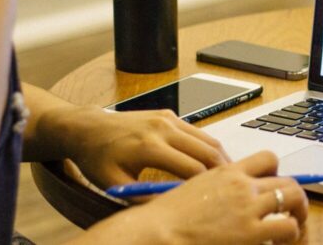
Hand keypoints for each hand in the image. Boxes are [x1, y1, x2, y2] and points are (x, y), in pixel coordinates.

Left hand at [54, 107, 231, 189]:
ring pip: (207, 139)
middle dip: (223, 171)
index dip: (206, 187)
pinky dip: (208, 147)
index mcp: (149, 147)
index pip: (192, 169)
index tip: (214, 199)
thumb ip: (144, 197)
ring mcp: (168, 118)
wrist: (88, 128)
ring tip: (228, 177)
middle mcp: (162, 128)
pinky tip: (211, 162)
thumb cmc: (98, 158)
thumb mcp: (115, 184)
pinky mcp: (169, 114)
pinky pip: (197, 132)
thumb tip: (172, 208)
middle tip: (234, 188)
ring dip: (220, 157)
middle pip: (207, 151)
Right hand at [140, 151, 308, 244]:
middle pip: (287, 181)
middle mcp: (243, 186)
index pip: (267, 159)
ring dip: (298, 212)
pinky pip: (288, 227)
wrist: (157, 232)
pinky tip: (280, 241)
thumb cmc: (166, 217)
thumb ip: (218, 188)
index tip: (273, 185)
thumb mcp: (194, 189)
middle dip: (294, 196)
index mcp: (227, 172)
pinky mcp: (252, 232)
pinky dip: (290, 233)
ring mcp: (249, 208)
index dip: (277, 172)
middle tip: (292, 210)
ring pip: (294, 199)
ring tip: (294, 225)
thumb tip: (230, 198)